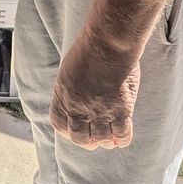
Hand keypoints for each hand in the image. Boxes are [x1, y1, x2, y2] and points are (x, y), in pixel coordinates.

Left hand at [50, 35, 139, 149]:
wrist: (108, 41)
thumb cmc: (91, 47)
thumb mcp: (70, 67)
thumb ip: (71, 87)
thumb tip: (79, 100)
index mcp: (63, 95)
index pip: (59, 124)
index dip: (67, 131)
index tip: (76, 131)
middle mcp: (78, 107)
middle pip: (80, 138)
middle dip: (87, 142)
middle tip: (95, 140)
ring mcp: (99, 111)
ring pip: (102, 140)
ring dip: (106, 142)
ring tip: (111, 139)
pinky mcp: (120, 110)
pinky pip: (122, 135)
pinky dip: (123, 139)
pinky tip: (123, 135)